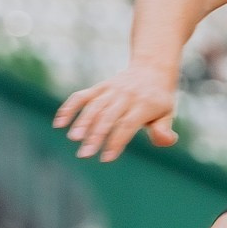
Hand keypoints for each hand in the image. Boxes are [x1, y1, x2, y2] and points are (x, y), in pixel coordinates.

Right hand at [55, 66, 179, 161]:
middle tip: (84, 155)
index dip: (116, 141)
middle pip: (108, 117)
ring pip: (93, 106)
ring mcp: (111, 89)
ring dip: (81, 123)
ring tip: (74, 139)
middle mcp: (126, 95)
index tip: (106, 158)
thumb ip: (164, 129)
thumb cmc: (160, 99)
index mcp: (145, 104)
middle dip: (95, 136)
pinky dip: (69, 107)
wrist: (152, 69)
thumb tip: (166, 140)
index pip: (127, 124)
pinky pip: (82, 96)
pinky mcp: (100, 87)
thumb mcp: (168, 113)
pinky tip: (59, 123)